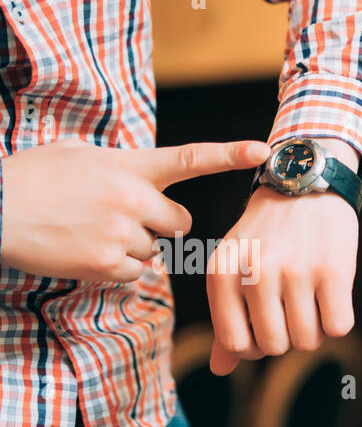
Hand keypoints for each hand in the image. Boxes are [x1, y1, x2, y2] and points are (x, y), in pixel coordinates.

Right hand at [0, 138, 268, 281]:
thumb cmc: (33, 178)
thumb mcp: (79, 155)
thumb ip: (121, 168)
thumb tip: (146, 186)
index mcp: (127, 165)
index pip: (189, 158)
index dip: (229, 155)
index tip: (263, 152)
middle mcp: (131, 198)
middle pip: (180, 224)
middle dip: (161, 226)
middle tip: (121, 218)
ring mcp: (120, 233)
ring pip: (154, 251)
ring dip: (131, 246)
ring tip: (88, 229)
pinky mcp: (106, 264)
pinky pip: (134, 273)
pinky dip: (115, 267)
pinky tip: (84, 249)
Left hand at [206, 139, 358, 375]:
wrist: (306, 181)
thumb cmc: (267, 233)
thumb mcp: (235, 265)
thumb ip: (228, 316)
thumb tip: (221, 371)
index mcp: (222, 272)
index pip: (237, 343)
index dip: (256, 343)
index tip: (267, 321)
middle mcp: (255, 271)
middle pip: (275, 346)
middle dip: (289, 336)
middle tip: (294, 308)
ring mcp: (295, 271)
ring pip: (309, 340)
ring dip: (315, 328)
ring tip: (313, 298)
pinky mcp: (333, 270)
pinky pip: (338, 327)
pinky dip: (339, 319)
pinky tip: (332, 295)